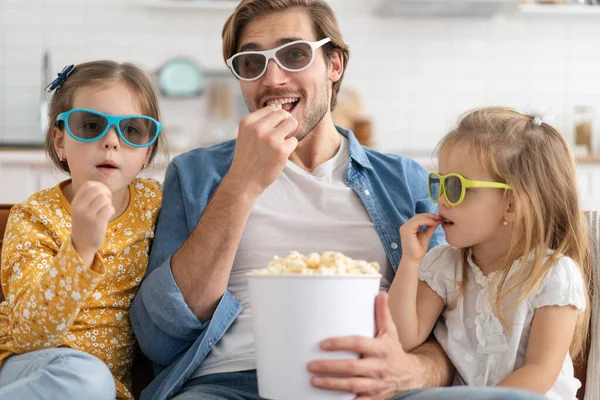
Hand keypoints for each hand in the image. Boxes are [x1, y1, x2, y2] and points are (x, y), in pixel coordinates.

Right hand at [71, 181, 113, 265]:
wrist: (82, 244)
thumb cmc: (85, 225)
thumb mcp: (81, 209)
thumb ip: (89, 198)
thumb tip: (105, 184)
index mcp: (75, 202)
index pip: (89, 185)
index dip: (99, 186)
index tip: (103, 194)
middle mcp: (80, 207)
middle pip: (98, 190)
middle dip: (107, 193)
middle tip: (107, 202)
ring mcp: (88, 215)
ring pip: (104, 199)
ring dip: (109, 203)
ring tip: (107, 210)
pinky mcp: (97, 223)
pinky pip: (109, 208)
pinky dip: (112, 211)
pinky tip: (108, 216)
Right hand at [226, 105, 298, 196]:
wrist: (244, 181)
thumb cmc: (248, 157)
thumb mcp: (247, 134)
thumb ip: (261, 122)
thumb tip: (281, 109)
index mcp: (247, 122)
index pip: (271, 109)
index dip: (275, 119)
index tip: (271, 131)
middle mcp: (258, 128)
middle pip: (283, 114)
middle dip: (284, 124)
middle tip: (279, 137)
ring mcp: (270, 139)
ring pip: (292, 123)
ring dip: (289, 133)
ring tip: (280, 144)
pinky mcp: (281, 150)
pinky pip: (294, 140)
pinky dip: (290, 147)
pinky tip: (279, 155)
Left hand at [307, 293, 422, 399]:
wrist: (411, 377)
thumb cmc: (394, 351)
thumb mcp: (391, 332)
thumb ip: (382, 313)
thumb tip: (380, 292)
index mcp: (381, 348)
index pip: (358, 344)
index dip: (340, 343)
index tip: (322, 344)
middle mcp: (378, 367)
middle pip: (352, 367)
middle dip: (330, 367)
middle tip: (311, 365)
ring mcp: (376, 384)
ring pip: (352, 386)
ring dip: (331, 384)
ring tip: (314, 380)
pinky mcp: (374, 398)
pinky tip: (328, 399)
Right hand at [399, 214, 440, 264]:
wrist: (414, 259)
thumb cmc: (418, 250)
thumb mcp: (426, 235)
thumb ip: (430, 227)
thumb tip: (437, 220)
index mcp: (408, 227)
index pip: (419, 218)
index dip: (429, 217)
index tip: (439, 218)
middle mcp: (405, 226)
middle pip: (418, 216)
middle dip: (430, 216)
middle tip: (440, 217)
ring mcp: (405, 227)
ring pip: (418, 218)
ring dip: (429, 218)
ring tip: (438, 220)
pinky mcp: (407, 229)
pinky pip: (417, 222)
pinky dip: (426, 221)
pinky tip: (433, 223)